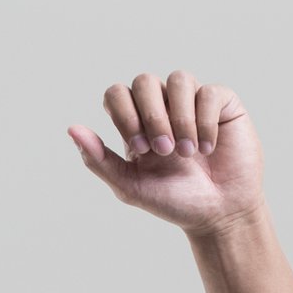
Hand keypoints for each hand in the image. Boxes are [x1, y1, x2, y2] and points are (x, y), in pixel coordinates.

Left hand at [69, 75, 263, 233]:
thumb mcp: (130, 186)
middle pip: (144, 81)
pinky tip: (207, 148)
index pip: (117, 94)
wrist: (219, 213)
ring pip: (178, 79)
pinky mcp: (221, 103)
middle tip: (163, 150)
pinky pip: (208, 92)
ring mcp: (191, 101)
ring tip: (186, 152)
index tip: (139, 149)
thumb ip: (99, 160)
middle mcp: (162, 106)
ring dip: (180, 117)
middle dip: (151, 116)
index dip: (124, 114)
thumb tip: (71, 129)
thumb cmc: (173, 201)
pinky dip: (205, 121)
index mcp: (135, 123)